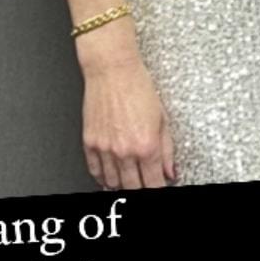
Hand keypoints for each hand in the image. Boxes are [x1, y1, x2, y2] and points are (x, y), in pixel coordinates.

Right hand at [81, 53, 176, 188]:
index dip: (158, 189)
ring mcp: (105, 148)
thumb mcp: (162, 119)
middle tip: (145, 184)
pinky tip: (109, 177)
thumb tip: (170, 171)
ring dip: (122, 185)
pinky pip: (95, 170)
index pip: (153, 184)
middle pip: (133, 187)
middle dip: (141, 189)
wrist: (112, 71)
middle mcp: (125, 151)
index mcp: (147, 146)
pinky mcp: (90, 142)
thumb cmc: (137, 87)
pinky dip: (103, 178)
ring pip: (113, 182)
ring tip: (128, 182)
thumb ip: (167, 150)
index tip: (159, 188)